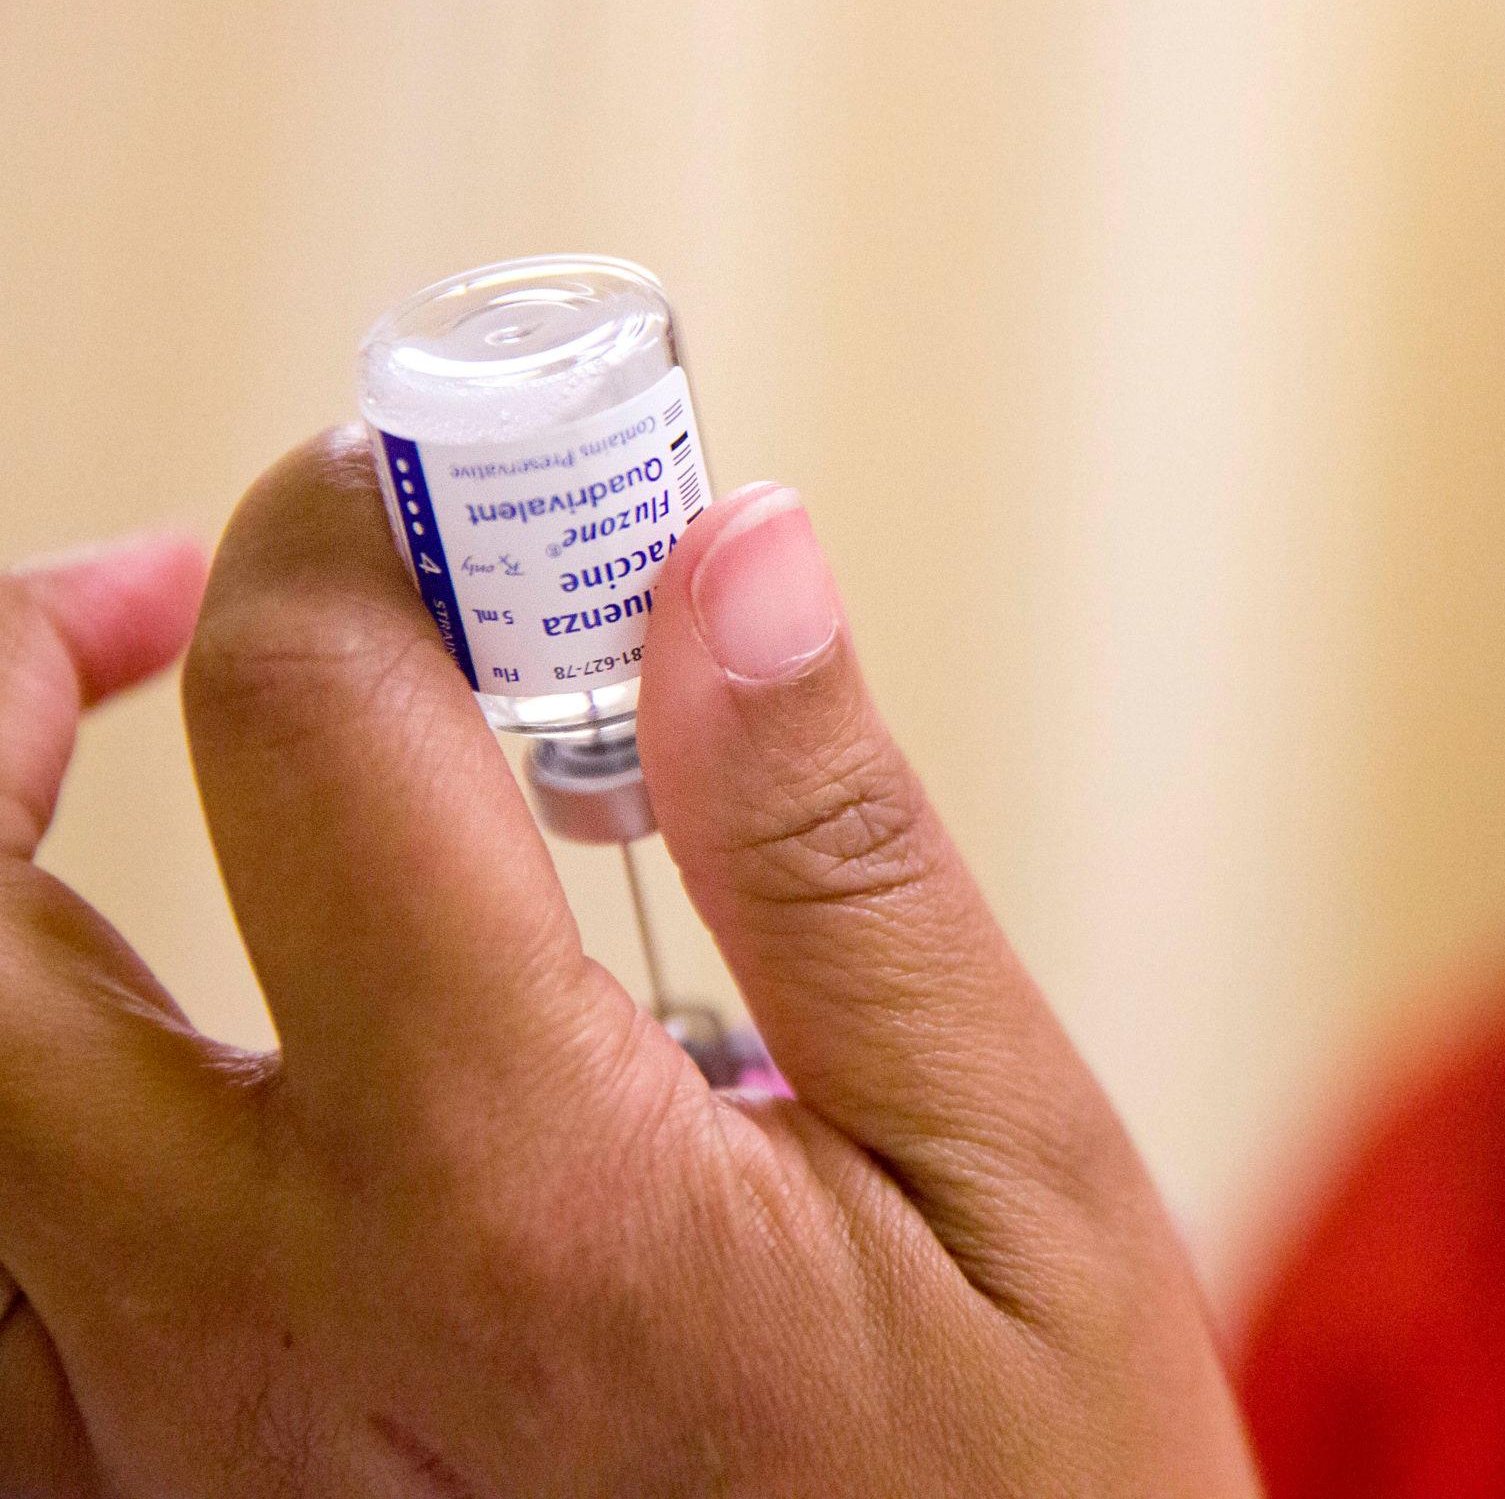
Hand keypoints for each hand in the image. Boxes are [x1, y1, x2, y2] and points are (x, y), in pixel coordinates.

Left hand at [0, 434, 1261, 1496]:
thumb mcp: (1011, 1168)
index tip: (447, 496)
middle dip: (9, 675)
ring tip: (119, 779)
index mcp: (511, 1187)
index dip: (358, 532)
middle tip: (167, 608)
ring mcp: (172, 1459)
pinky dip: (18, 1111)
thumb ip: (837, 856)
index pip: (314, 728)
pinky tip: (140, 1067)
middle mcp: (268, 1328)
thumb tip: (732, 556)